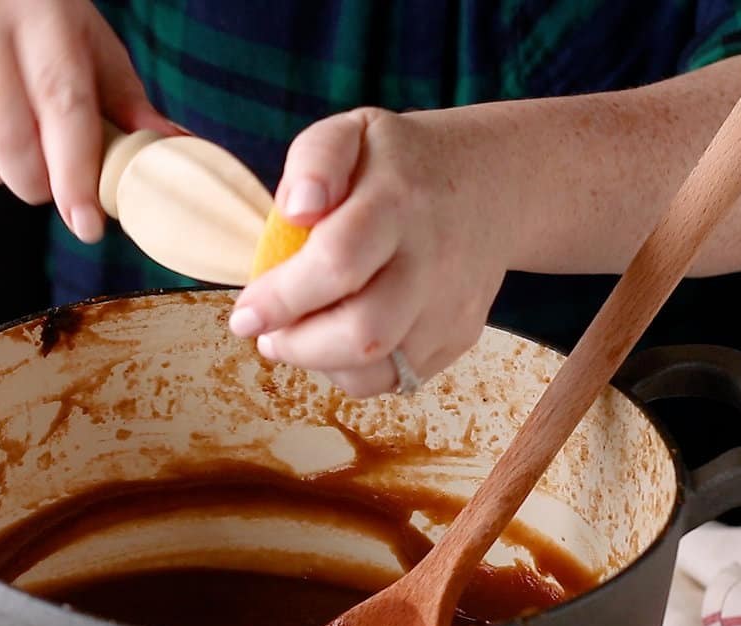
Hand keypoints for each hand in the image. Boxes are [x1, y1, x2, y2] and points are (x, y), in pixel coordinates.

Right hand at [0, 0, 182, 241]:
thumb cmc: (27, 12)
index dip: (76, 174)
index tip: (88, 223)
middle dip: (34, 184)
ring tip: (7, 149)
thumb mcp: (82, 36)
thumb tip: (172, 148)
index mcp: (38, 11)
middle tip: (47, 182)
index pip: (61, 105)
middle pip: (7, 140)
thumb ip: (124, 97)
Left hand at [228, 107, 515, 397]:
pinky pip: (396, 379)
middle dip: (299, 346)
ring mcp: (451, 305)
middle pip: (363, 331)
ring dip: (323, 364)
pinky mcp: (460, 336)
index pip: (338, 261)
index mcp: (397, 201)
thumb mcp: (354, 132)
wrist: (494, 185)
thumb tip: (296, 209)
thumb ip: (315, 159)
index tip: (245, 315)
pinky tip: (341, 339)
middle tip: (270, 334)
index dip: (282, 298)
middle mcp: (432, 260)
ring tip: (302, 335)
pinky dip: (356, 371)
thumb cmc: (402, 164)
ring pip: (378, 370)